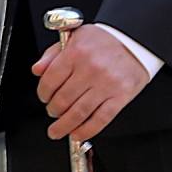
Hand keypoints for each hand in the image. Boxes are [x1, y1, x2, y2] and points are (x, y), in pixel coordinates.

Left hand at [32, 27, 150, 142]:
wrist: (134, 41)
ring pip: (79, 113)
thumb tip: (37, 70)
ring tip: (57, 130)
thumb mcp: (74, 37)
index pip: (50, 80)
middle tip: (52, 112)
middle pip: (63, 99)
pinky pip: (100, 119)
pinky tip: (78, 134)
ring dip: (64, 126)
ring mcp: (106, 84)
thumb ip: (52, 54)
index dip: (43, 93)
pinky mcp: (120, 96)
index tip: (44, 98)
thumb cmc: (103, 41)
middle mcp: (90, 69)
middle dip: (53, 110)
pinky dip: (87, 131)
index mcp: (76, 53)